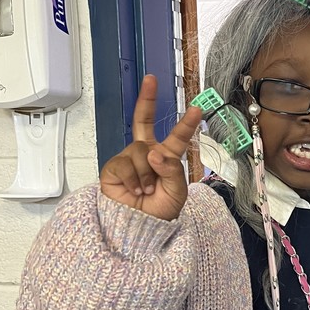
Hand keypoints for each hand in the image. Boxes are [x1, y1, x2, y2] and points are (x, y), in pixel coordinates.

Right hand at [99, 75, 203, 219]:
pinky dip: (133, 179)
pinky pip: (124, 164)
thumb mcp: (176, 192)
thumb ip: (171, 170)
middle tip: (151, 80)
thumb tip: (154, 152)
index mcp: (166, 158)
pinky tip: (134, 191)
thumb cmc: (160, 212)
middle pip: (143, 121)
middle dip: (146, 99)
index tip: (197, 107)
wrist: (140, 229)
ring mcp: (128, 159)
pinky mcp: (112, 168)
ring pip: (139, 151)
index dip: (185, 122)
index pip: (176, 136)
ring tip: (147, 191)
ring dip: (147, 174)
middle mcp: (146, 154)